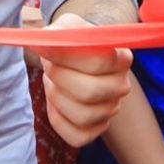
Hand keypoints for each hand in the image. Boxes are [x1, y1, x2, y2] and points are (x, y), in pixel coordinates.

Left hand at [31, 17, 131, 147]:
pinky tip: (56, 103)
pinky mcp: (96, 129)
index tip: (47, 49)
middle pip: (91, 92)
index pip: (100, 60)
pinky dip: (58, 120)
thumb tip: (42, 45)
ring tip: (54, 83)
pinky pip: (77, 136)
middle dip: (60, 79)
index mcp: (121, 57)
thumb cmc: (70, 42)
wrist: (72, 59)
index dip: (67, 57)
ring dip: (58, 98)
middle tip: (50, 67)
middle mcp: (121, 86)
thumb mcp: (65, 27)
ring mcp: (111, 109)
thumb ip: (56, 33)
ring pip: (83, 116)